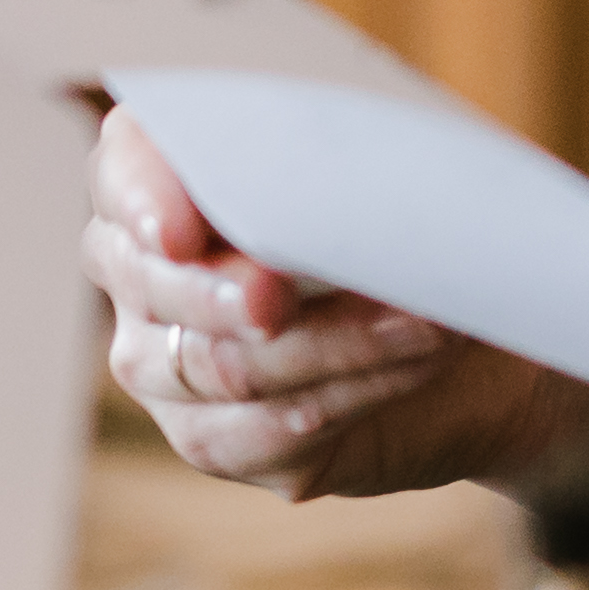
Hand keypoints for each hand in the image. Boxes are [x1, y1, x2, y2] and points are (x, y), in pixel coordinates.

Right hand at [87, 108, 576, 501]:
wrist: (466, 325)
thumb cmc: (406, 217)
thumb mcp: (382, 159)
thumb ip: (336, 147)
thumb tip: (332, 166)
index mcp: (162, 180)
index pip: (122, 174)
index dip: (143, 199)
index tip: (181, 230)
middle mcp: (141, 276)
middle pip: (156, 286)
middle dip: (224, 292)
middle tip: (281, 295)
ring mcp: (167, 368)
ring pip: (221, 365)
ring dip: (335, 343)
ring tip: (424, 321)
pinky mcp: (218, 441)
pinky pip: (264, 429)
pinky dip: (353, 390)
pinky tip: (418, 362)